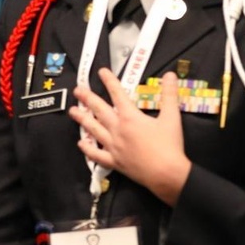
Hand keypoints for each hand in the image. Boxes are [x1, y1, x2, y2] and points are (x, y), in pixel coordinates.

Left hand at [70, 68, 190, 206]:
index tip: (101, 71)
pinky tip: (80, 143)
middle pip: (99, 110)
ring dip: (82, 119)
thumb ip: (170, 94)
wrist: (166, 173)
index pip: (117, 94)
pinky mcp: (113, 161)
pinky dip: (87, 149)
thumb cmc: (169, 145)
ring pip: (93, 130)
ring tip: (72, 111)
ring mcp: (113, 146)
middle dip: (87, 98)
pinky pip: (96, 154)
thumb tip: (170, 75)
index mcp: (130, 117)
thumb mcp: (172, 117)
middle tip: (77, 90)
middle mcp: (117, 129)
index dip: (109, 81)